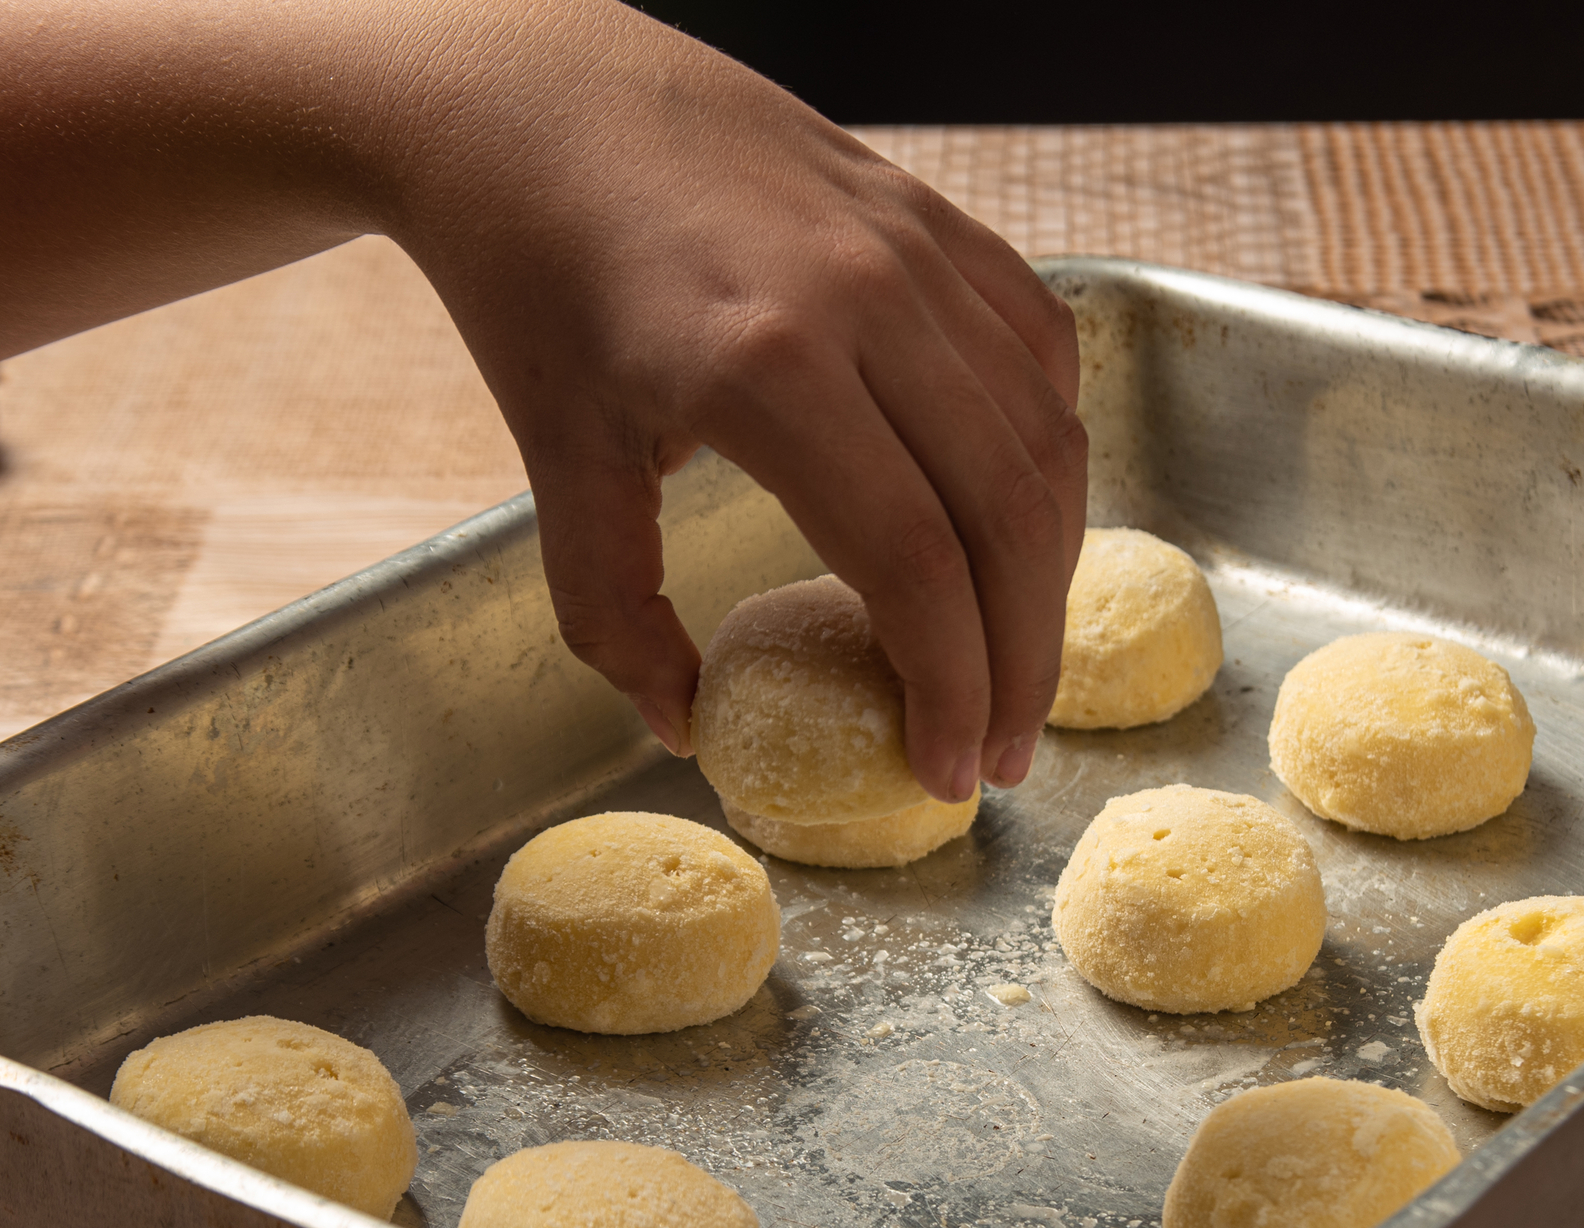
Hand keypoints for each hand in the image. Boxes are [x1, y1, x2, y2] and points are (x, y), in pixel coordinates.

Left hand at [376, 0, 1086, 799]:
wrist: (534, 98)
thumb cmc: (534, 282)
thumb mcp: (553, 459)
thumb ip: (611, 609)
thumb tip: (683, 724)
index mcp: (766, 367)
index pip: (914, 562)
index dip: (950, 685)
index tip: (946, 773)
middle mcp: (866, 300)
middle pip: (1007, 513)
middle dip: (1024, 659)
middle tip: (1004, 752)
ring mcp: (913, 247)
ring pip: (1044, 435)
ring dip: (1049, 568)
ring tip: (1017, 658)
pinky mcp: (933, 215)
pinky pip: (1037, 349)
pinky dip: (1048, 450)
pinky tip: (1017, 521)